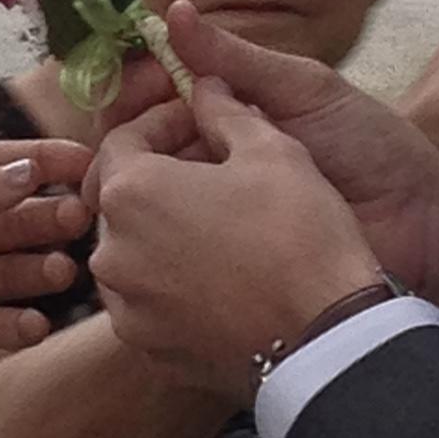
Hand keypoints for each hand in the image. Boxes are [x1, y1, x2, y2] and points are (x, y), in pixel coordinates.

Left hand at [0, 141, 92, 418]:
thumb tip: (26, 172)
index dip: (39, 161)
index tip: (87, 162)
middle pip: (7, 217)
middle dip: (47, 216)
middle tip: (83, 220)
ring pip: (7, 269)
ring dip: (38, 269)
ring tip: (62, 273)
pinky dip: (17, 322)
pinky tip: (32, 324)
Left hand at [91, 78, 388, 399]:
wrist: (326, 337)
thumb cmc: (299, 234)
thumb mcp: (271, 149)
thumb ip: (226, 111)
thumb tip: (207, 88)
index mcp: (130, 193)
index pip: (123, 140)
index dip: (163, 123)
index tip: (198, 121)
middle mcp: (112, 252)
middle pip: (124, 199)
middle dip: (163, 178)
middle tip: (214, 172)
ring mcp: (127, 308)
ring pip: (135, 252)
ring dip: (166, 232)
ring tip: (221, 226)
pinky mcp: (150, 349)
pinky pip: (151, 303)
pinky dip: (174, 284)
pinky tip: (221, 278)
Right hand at [103, 2, 438, 319]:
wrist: (422, 225)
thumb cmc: (371, 147)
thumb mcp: (303, 89)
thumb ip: (236, 59)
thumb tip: (170, 11)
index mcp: (226, 120)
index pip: (157, 101)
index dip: (137, 88)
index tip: (138, 78)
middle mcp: (209, 169)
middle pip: (137, 152)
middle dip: (126, 135)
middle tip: (131, 132)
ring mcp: (210, 221)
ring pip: (142, 203)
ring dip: (133, 185)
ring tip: (138, 177)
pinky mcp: (217, 269)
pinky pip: (169, 253)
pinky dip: (152, 236)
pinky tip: (149, 225)